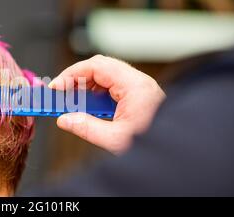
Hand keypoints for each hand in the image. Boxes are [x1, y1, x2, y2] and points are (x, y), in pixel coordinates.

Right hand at [49, 55, 164, 153]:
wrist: (176, 154)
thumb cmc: (156, 143)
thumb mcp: (116, 139)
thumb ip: (87, 128)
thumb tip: (65, 119)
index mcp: (135, 86)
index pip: (97, 66)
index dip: (72, 74)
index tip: (56, 87)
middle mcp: (138, 83)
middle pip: (100, 68)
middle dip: (77, 79)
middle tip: (60, 93)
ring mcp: (139, 89)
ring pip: (106, 77)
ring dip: (86, 87)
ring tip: (71, 102)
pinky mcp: (138, 97)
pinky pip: (113, 88)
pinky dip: (96, 95)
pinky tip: (88, 108)